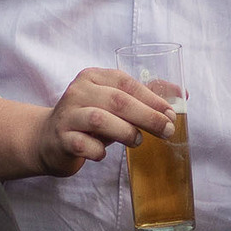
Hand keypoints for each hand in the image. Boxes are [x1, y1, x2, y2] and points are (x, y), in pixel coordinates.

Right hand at [31, 67, 174, 176]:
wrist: (48, 138)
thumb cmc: (89, 119)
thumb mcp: (113, 103)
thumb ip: (144, 97)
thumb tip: (183, 94)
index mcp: (92, 77)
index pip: (125, 82)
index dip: (152, 98)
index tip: (171, 114)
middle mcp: (77, 91)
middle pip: (117, 100)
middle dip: (148, 116)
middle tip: (167, 131)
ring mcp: (67, 115)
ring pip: (101, 119)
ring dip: (126, 132)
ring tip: (137, 141)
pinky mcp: (61, 138)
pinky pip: (85, 145)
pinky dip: (100, 151)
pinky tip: (103, 153)